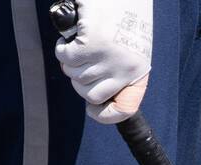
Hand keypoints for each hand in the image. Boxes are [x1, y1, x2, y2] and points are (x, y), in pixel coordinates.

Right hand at [54, 0, 152, 123]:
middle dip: (78, 79)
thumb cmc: (124, 14)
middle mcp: (126, 70)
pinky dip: (62, 48)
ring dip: (69, 62)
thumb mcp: (130, 48)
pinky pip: (66, 58)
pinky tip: (68, 39)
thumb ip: (118, 69)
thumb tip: (96, 93)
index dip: (106, 114)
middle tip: (79, 61)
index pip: (126, 108)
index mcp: (138, 72)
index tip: (92, 110)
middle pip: (89, 94)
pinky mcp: (93, 44)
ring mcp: (110, 58)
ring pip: (74, 75)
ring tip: (76, 45)